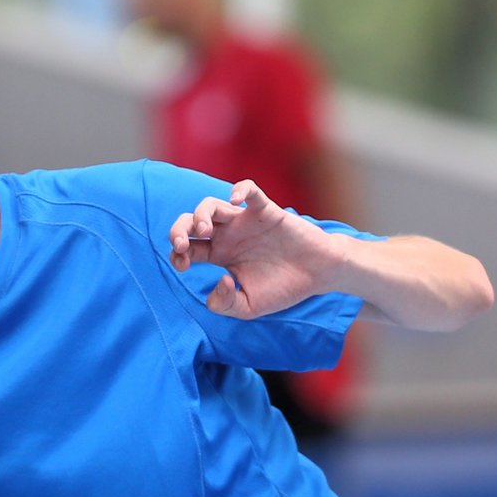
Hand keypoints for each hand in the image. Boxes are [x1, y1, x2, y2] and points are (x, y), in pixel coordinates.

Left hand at [167, 179, 344, 319]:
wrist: (319, 275)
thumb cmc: (283, 288)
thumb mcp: (249, 307)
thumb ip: (226, 304)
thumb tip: (219, 281)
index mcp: (219, 254)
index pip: (187, 247)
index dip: (177, 254)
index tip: (183, 266)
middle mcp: (227, 235)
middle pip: (190, 221)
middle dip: (178, 229)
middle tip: (182, 245)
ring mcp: (244, 221)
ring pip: (212, 204)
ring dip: (201, 214)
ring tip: (206, 231)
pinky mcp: (266, 211)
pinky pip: (250, 190)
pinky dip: (240, 189)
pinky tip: (235, 200)